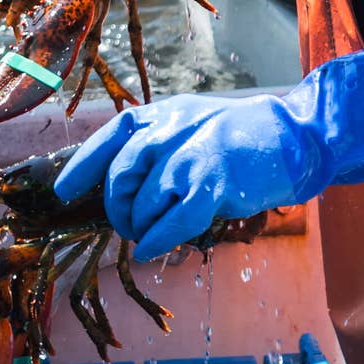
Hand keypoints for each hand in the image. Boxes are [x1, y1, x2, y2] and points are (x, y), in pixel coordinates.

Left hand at [53, 31, 363, 260]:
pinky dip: (156, 239)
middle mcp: (172, 129)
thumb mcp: (198, 126)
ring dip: (138, 227)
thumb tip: (129, 188)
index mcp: (166, 114)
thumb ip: (165, 147)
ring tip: (147, 236)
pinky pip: (170, 221)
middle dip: (116, 206)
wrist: (300, 135)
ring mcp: (191, 156)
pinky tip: (153, 249)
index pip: (110, 135)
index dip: (83, 165)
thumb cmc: (248, 138)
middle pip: (120, 174)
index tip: (64, 191)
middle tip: (125, 224)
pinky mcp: (212, 183)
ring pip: (142, 201)